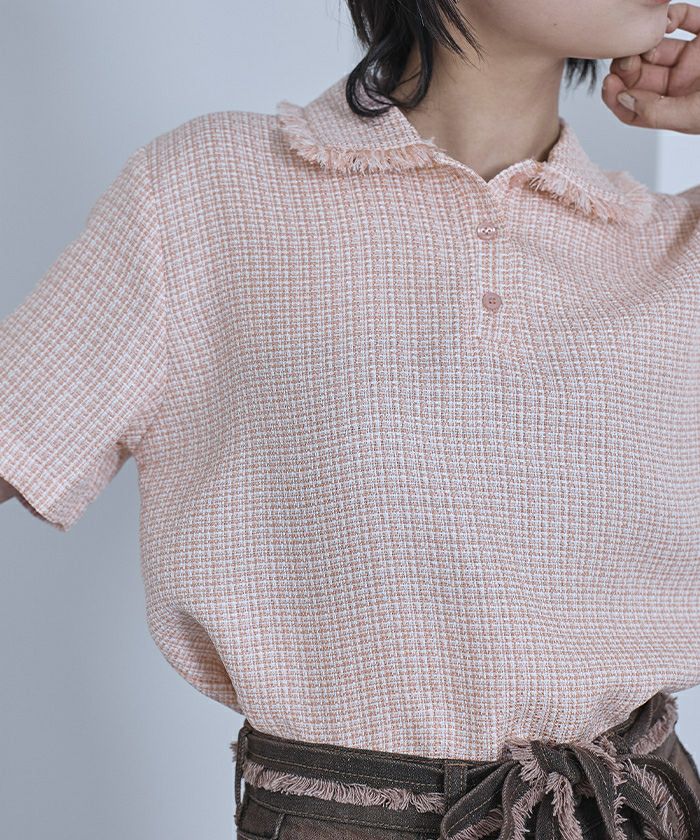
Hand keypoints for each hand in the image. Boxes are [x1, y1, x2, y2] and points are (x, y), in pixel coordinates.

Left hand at [601, 2, 699, 133]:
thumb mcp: (691, 115)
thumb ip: (654, 110)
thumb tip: (621, 98)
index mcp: (675, 109)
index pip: (634, 107)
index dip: (617, 97)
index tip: (610, 84)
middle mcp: (682, 84)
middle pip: (641, 74)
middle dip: (628, 66)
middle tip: (624, 58)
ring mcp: (696, 57)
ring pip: (658, 46)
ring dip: (646, 40)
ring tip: (647, 36)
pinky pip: (686, 19)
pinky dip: (673, 15)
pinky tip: (668, 18)